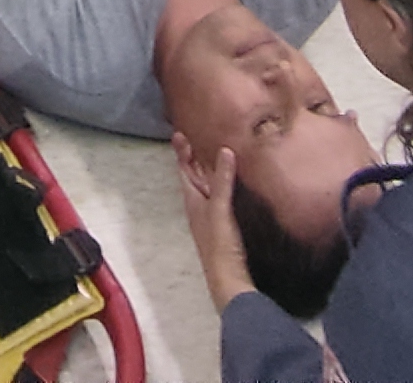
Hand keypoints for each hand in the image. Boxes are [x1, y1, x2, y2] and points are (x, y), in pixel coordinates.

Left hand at [175, 136, 253, 309]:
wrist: (229, 280)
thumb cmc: (220, 246)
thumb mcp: (221, 210)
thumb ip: (222, 182)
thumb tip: (224, 150)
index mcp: (193, 200)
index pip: (185, 170)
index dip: (182, 152)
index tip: (179, 133)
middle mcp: (199, 206)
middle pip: (195, 176)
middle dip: (195, 157)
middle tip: (198, 136)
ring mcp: (211, 216)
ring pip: (208, 187)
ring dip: (209, 170)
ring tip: (215, 153)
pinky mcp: (224, 225)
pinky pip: (220, 197)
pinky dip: (223, 185)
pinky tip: (232, 183)